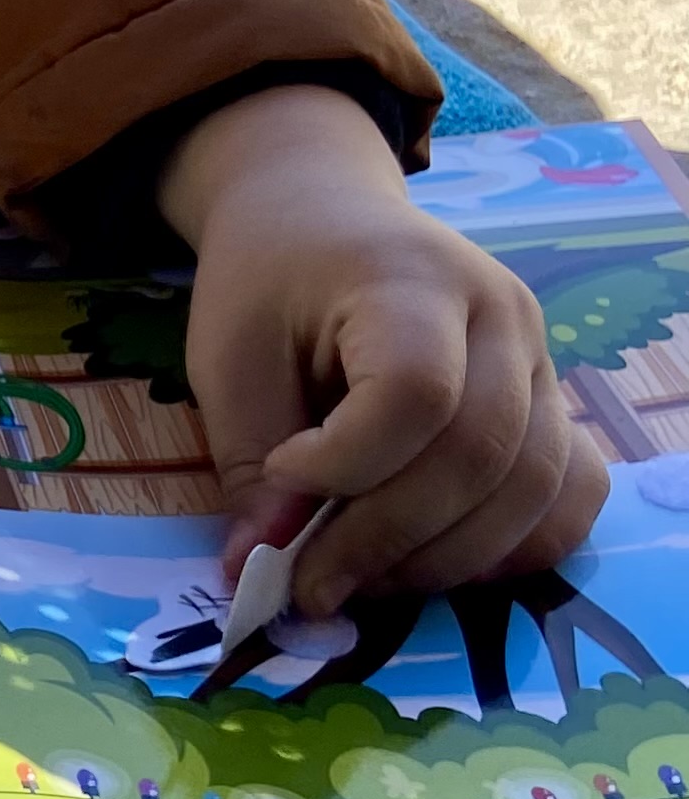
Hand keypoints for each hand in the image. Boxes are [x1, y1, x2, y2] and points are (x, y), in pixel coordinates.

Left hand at [161, 85, 607, 616]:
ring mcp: (539, 359)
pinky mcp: (550, 402)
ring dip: (446, 557)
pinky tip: (435, 560)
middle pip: (481, 453)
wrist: (319, 215)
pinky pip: (569, 492)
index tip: (281, 480)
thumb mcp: (228, 355)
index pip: (416, 393)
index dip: (349, 464)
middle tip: (313, 583)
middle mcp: (500, 316)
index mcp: (410, 279)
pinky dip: (513, 546)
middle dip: (390, 538)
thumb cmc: (268, 279)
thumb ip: (249, 462)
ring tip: (361, 578)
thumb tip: (260, 570)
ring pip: (533, 487)